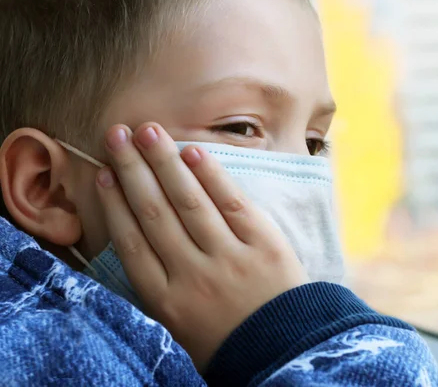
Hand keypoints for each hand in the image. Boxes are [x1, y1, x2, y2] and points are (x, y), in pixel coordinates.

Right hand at [95, 123, 308, 370]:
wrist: (286, 353)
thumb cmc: (229, 341)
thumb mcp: (180, 327)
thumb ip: (159, 288)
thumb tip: (138, 238)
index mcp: (166, 301)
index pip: (132, 243)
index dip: (115, 205)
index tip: (104, 175)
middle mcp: (192, 276)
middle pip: (154, 213)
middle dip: (133, 170)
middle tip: (117, 133)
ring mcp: (229, 259)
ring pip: (188, 202)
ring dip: (165, 162)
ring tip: (148, 131)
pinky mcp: (263, 246)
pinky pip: (232, 204)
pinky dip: (211, 175)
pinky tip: (193, 151)